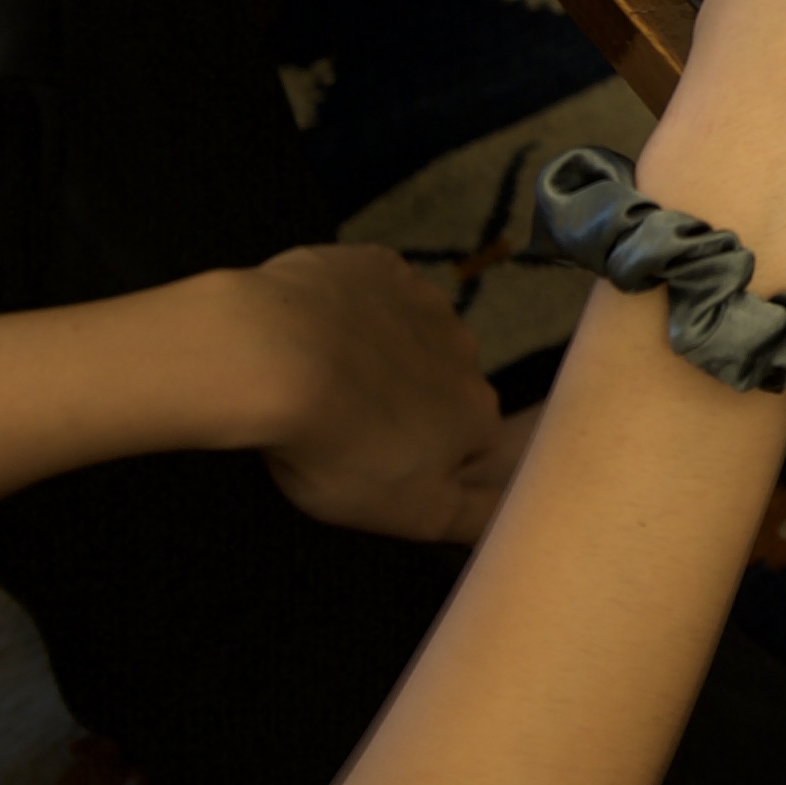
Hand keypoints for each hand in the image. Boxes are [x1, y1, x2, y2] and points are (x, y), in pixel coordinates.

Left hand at [231, 246, 512, 542]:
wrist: (266, 356)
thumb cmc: (336, 447)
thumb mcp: (409, 514)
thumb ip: (474, 519)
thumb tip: (519, 519)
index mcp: (477, 412)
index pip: (471, 443)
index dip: (427, 459)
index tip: (379, 467)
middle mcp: (465, 350)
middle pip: (443, 384)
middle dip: (408, 402)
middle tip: (345, 427)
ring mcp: (419, 299)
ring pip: (409, 335)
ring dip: (381, 355)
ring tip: (321, 381)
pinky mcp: (373, 265)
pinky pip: (374, 290)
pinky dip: (353, 309)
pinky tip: (315, 331)